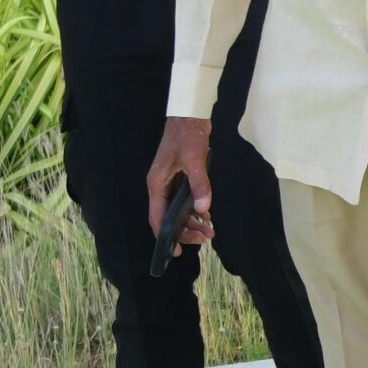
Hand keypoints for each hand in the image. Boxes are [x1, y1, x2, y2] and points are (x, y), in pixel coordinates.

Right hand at [145, 117, 214, 257]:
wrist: (190, 114)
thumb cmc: (187, 134)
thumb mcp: (194, 160)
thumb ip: (200, 185)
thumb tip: (204, 210)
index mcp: (156, 184)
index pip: (156, 218)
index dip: (164, 237)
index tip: (175, 252)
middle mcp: (161, 186)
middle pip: (168, 217)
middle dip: (185, 231)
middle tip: (206, 237)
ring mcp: (170, 182)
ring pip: (178, 210)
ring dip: (193, 221)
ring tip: (210, 231)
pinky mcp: (181, 177)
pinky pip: (185, 200)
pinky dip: (196, 209)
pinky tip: (208, 215)